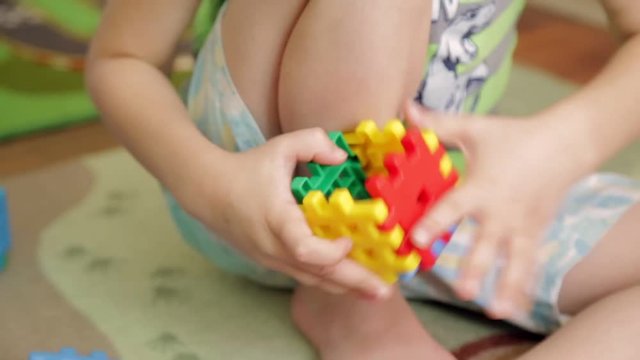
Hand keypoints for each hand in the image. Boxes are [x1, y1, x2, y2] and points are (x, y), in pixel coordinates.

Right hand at [182, 128, 390, 298]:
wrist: (208, 191)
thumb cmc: (246, 168)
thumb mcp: (280, 146)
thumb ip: (313, 142)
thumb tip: (342, 159)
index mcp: (277, 219)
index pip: (304, 249)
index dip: (330, 252)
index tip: (348, 240)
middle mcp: (274, 246)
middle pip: (317, 274)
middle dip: (353, 283)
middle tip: (384, 291)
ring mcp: (272, 258)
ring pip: (312, 280)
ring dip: (344, 287)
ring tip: (375, 292)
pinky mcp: (271, 262)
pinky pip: (304, 276)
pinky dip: (329, 280)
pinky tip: (350, 282)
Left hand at [405, 101, 588, 317]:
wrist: (565, 144)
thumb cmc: (514, 136)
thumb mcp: (474, 129)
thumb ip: (438, 124)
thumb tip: (405, 109)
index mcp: (480, 188)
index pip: (452, 209)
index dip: (434, 224)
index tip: (416, 240)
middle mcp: (500, 213)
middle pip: (485, 245)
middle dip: (473, 268)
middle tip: (462, 291)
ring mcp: (521, 226)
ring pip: (513, 262)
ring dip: (505, 286)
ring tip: (495, 310)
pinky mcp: (535, 233)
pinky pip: (529, 263)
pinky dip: (524, 285)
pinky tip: (515, 306)